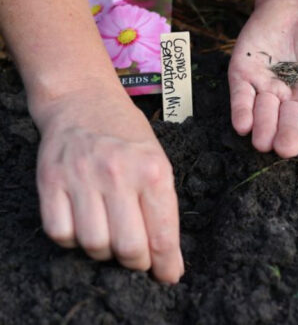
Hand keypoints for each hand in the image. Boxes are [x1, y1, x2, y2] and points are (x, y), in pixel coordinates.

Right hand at [31, 83, 183, 282]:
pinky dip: (72, 240)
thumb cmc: (127, 134)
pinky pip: (60, 233)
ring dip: (104, 252)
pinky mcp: (50, 182)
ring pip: (94, 245)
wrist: (83, 99)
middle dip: (137, 263)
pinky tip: (83, 226)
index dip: (166, 264)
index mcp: (153, 171)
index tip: (168, 276)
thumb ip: (162, 204)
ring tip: (110, 238)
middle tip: (138, 259)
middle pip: (129, 248)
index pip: (163, 234)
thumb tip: (167, 254)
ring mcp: (81, 178)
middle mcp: (118, 175)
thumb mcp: (158, 160)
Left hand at [228, 0, 297, 156]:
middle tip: (285, 147)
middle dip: (287, 136)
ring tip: (263, 142)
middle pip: (290, 124)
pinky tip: (243, 125)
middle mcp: (293, 101)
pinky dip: (241, 111)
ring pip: (264, 115)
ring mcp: (268, 90)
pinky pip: (241, 97)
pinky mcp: (245, 76)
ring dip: (264, 129)